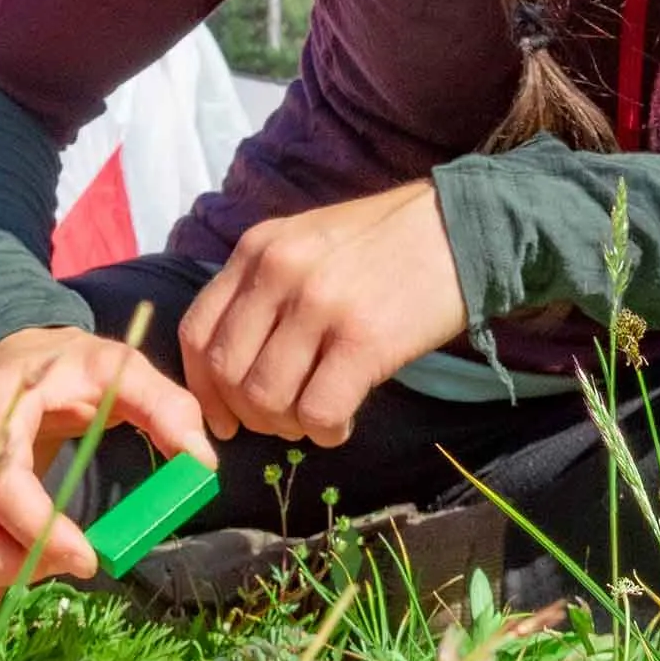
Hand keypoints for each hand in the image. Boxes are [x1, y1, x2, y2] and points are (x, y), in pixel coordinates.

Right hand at [0, 326, 216, 613]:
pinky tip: (19, 571)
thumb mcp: (124, 369)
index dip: (39, 532)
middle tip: (69, 564)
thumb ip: (168, 408)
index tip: (90, 560)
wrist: (18, 351)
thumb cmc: (74, 368)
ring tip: (48, 564)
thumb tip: (201, 465)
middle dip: (13, 565)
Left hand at [179, 180, 467, 448]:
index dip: (203, 388)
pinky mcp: (364, 339)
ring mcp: (319, 304)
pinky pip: (318, 412)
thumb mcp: (308, 242)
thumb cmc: (387, 242)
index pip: (196, 331)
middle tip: (282, 420)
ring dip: (287, 426)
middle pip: (227, 372)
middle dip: (248, 414)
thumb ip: (266, 289)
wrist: (463, 228)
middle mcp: (278, 272)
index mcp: (257, 248)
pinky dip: (325, 431)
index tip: (222, 417)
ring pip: (266, 398)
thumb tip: (236, 367)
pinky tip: (344, 421)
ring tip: (317, 417)